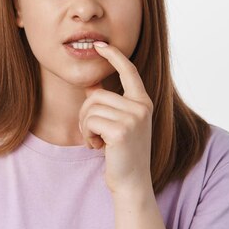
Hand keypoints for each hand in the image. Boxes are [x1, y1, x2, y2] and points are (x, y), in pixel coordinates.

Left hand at [78, 41, 153, 195]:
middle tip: (93, 134)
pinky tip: (98, 147)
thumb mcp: (118, 124)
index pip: (128, 71)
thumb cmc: (122, 153)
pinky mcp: (122, 130)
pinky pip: (90, 121)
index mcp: (143, 102)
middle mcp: (141, 107)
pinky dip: (87, 135)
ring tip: (97, 141)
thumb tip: (91, 86)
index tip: (99, 45)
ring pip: (90, 108)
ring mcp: (134, 118)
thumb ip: (108, 104)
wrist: (132, 183)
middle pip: (97, 94)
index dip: (114, 56)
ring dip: (85, 127)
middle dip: (86, 114)